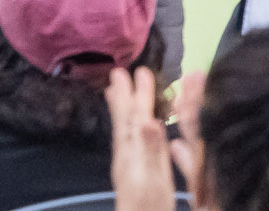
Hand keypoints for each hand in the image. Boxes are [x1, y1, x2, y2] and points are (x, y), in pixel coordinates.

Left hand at [105, 68, 177, 210]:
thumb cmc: (149, 204)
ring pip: (124, 128)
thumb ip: (152, 150)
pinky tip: (133, 125)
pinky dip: (127, 125)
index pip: (135, 117)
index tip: (139, 70)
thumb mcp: (155, 178)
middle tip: (118, 72)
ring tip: (114, 91)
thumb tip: (149, 121)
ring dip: (121, 108)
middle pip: (124, 120)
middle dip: (124, 96)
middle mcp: (127, 153)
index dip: (138, 95)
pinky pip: (128, 138)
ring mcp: (128, 162)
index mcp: (133, 151)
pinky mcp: (132, 169)